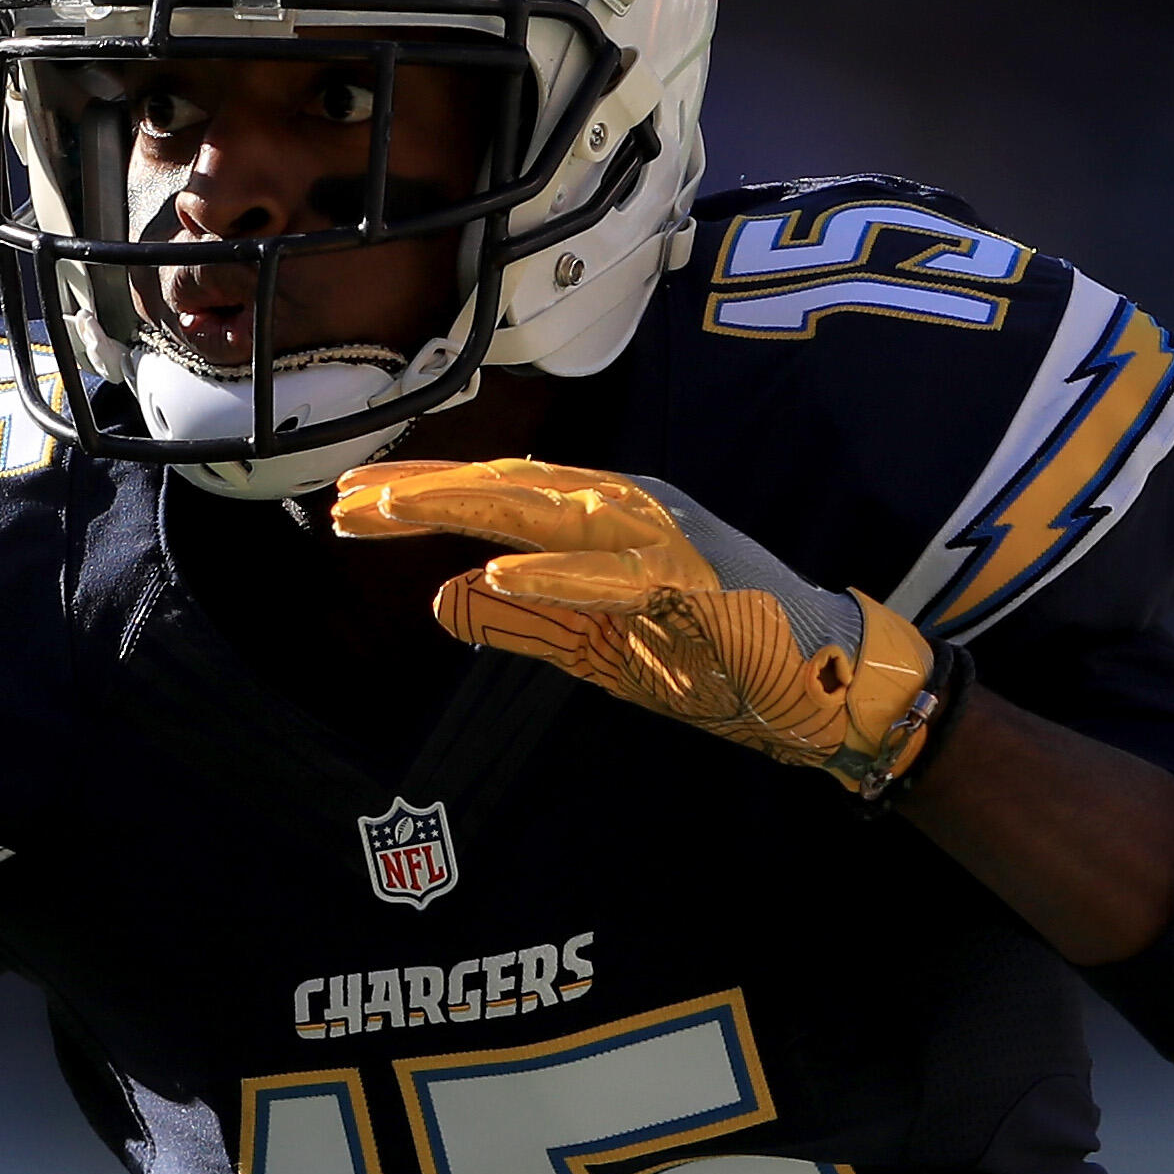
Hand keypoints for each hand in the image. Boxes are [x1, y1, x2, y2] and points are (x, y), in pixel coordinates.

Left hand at [333, 459, 948, 800]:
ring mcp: (665, 539)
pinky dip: (560, 571)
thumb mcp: (597, 648)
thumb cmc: (719, 657)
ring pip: (552, 510)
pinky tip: (501, 570)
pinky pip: (616, 575)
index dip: (424, 493)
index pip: (499, 495)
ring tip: (397, 512)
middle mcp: (630, 509)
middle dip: (426, 492)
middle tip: (348, 499)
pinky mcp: (696, 583)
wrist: (825, 686)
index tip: (351, 499)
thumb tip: (444, 599)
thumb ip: (525, 623)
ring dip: (471, 508)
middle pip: (511, 488)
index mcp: (605, 519)